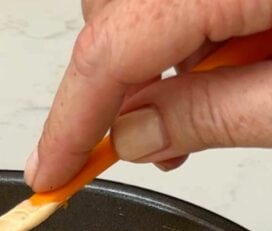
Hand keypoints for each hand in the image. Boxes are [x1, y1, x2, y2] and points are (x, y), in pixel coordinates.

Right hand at [25, 0, 271, 189]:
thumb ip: (212, 115)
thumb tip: (135, 137)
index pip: (111, 48)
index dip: (70, 121)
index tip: (48, 173)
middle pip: (112, 14)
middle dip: (108, 87)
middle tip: (131, 149)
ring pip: (139, 6)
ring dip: (147, 64)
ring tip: (199, 114)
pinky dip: (181, 36)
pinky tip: (223, 71)